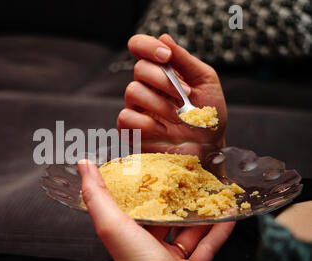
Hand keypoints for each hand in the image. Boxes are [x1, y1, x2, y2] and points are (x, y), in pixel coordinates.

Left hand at [78, 159, 234, 260]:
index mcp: (128, 232)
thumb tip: (84, 166)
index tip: (156, 169)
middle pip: (165, 216)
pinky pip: (207, 247)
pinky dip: (218, 231)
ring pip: (188, 230)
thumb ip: (97, 194)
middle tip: (191, 178)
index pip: (136, 204)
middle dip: (178, 197)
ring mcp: (169, 258)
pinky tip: (227, 216)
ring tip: (214, 193)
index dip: (146, 187)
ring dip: (202, 212)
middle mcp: (147, 244)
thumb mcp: (111, 222)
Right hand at [118, 34, 226, 160]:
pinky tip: (164, 132)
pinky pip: (126, 117)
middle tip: (185, 96)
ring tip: (180, 118)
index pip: (139, 47)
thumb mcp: (205, 83)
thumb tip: (164, 37)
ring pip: (132, 91)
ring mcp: (136, 108)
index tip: (166, 57)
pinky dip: (148, 125)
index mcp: (161, 72)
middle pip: (139, 69)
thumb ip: (185, 60)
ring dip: (161, 104)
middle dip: (164, 81)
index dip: (147, 46)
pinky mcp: (130, 130)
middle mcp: (146, 87)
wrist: (208, 150)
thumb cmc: (208, 117)